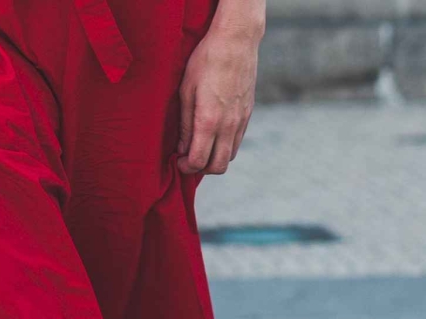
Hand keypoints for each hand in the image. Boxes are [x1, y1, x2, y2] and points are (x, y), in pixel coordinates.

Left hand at [177, 0, 263, 174]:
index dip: (186, 167)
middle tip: (188, 158)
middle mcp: (228, 126)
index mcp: (209, 121)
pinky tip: (213, 135)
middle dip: (201, 169)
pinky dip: (224, 146)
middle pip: (218, 167)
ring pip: (230, 157)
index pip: (199, 161)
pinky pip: (237, 142)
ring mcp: (241, 121)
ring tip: (200, 147)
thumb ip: (184, 125)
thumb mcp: (186, 92)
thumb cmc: (205, 62)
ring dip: (214, 158)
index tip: (178, 160)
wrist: (236, 42)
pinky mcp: (248, 114)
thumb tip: (182, 149)